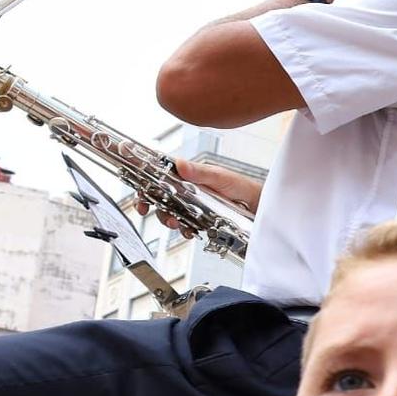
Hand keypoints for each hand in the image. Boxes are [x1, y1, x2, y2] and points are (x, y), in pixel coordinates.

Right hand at [137, 158, 263, 232]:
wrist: (258, 206)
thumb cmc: (241, 186)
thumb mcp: (220, 177)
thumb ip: (200, 173)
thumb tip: (180, 164)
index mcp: (188, 175)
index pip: (160, 174)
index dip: (145, 180)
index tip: (138, 189)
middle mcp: (187, 189)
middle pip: (159, 196)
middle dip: (152, 204)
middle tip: (146, 209)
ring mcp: (192, 205)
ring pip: (169, 212)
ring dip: (168, 219)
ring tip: (175, 223)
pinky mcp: (199, 220)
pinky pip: (185, 226)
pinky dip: (184, 230)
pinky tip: (189, 231)